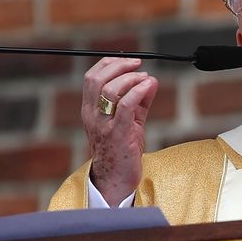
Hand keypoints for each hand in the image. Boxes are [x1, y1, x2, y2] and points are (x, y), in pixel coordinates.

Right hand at [80, 57, 158, 205]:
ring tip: (145, 79)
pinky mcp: (118, 134)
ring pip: (110, 90)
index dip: (110, 64)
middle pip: (97, 79)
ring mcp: (103, 125)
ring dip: (131, 78)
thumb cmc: (122, 149)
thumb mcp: (129, 120)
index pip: (91, 77)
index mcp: (90, 110)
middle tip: (138, 65)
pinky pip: (126, 106)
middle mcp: (92, 115)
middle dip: (120, 66)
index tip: (129, 61)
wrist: (116, 179)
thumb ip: (139, 100)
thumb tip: (151, 79)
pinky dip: (139, 91)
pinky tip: (149, 86)